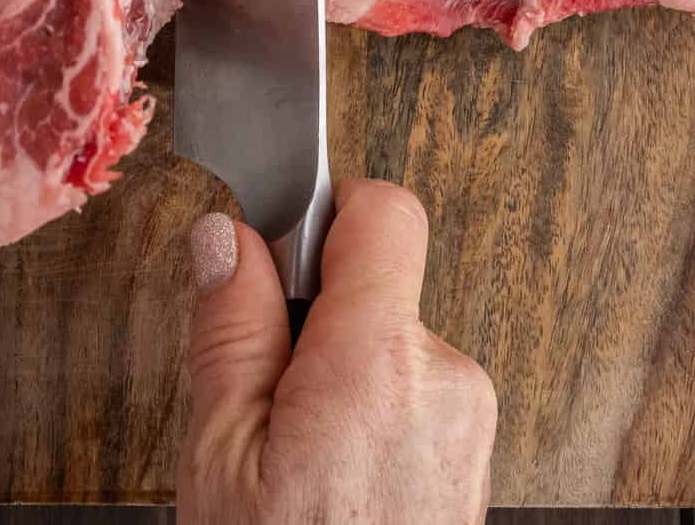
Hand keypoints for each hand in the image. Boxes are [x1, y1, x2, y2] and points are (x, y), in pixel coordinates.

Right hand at [178, 179, 496, 524]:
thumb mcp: (221, 455)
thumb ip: (231, 332)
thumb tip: (226, 238)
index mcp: (379, 361)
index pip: (384, 211)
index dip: (325, 211)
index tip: (278, 249)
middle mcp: (445, 382)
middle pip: (377, 288)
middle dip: (316, 321)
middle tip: (265, 396)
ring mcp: (469, 429)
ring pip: (390, 351)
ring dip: (342, 381)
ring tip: (297, 460)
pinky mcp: (473, 467)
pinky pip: (415, 404)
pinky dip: (372, 424)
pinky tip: (332, 482)